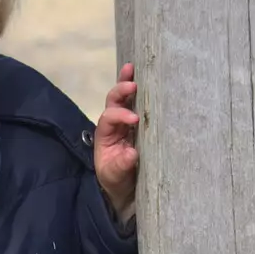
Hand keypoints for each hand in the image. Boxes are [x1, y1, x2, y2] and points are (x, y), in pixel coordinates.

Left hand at [94, 63, 139, 219]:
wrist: (123, 186)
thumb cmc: (116, 179)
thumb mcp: (116, 175)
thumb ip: (121, 165)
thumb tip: (132, 153)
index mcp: (105, 134)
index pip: (109, 117)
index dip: (120, 115)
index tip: (134, 120)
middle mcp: (113, 123)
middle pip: (113, 101)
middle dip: (121, 91)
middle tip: (133, 85)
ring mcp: (126, 120)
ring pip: (124, 97)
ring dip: (127, 82)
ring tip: (132, 67)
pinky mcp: (140, 122)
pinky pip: (139, 103)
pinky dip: (142, 91)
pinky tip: (149, 78)